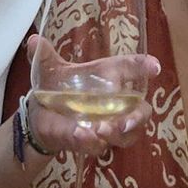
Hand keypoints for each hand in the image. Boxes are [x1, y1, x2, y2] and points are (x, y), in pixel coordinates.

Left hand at [25, 38, 158, 159]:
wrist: (41, 116)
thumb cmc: (56, 87)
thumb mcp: (48, 71)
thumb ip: (43, 57)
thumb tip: (33, 41)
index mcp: (108, 76)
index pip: (132, 68)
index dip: (145, 66)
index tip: (154, 67)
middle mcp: (116, 101)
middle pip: (141, 110)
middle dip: (135, 117)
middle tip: (122, 122)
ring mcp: (109, 124)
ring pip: (128, 134)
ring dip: (116, 134)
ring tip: (99, 131)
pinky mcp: (96, 141)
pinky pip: (101, 146)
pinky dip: (92, 143)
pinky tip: (83, 137)